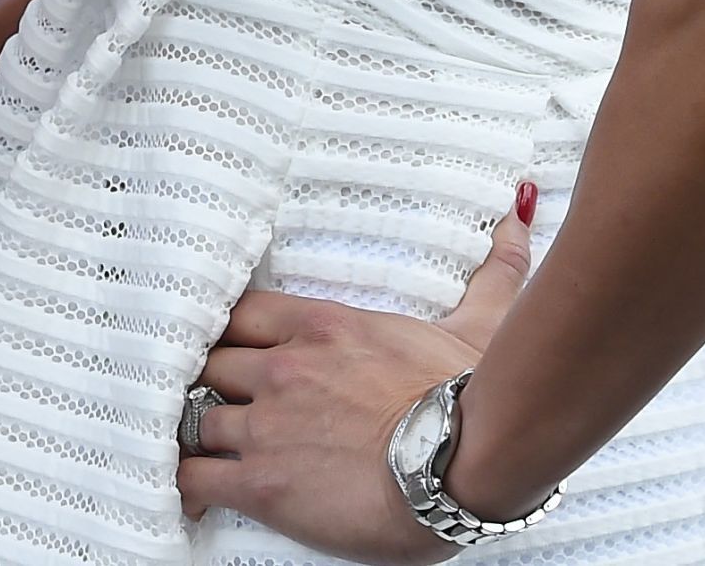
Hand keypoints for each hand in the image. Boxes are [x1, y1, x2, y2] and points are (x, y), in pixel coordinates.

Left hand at [181, 187, 538, 560]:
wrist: (461, 468)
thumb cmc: (467, 401)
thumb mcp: (474, 327)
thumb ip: (489, 273)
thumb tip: (518, 216)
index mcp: (319, 327)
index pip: (240, 313)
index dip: (227, 332)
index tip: (227, 346)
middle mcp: (281, 369)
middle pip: (210, 363)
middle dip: (208, 380)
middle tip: (212, 396)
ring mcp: (266, 425)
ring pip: (197, 417)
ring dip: (197, 431)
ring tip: (197, 443)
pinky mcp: (263, 483)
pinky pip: (197, 477)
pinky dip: (187, 482)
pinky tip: (189, 487)